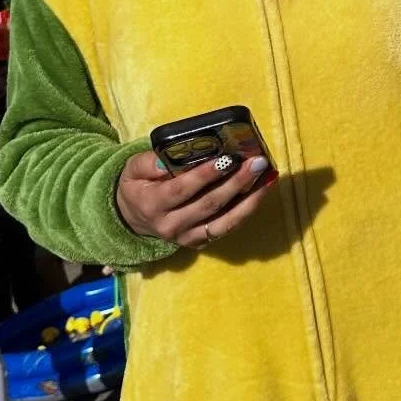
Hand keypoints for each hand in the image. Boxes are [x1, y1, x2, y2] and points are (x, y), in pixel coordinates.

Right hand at [116, 149, 273, 248]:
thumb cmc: (138, 186)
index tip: (227, 158)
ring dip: (249, 199)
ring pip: (224, 221)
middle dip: (236, 182)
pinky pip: (227, 228)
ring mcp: (187, 237)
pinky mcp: (200, 241)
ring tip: (267, 178)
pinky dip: (246, 211)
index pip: (182, 189)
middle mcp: (171, 225)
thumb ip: (149, 162)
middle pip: (209, 204)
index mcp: (153, 205)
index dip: (206, 175)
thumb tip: (168, 159)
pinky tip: (261, 191)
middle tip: (257, 162)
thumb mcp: (133, 169)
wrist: (133, 218)